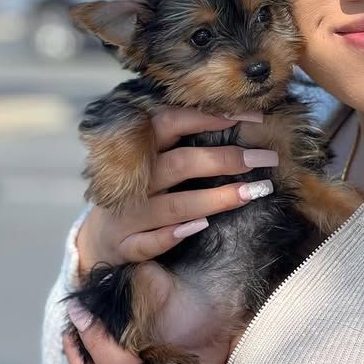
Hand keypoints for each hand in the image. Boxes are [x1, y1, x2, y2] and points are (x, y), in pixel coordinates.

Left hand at [63, 301, 160, 363]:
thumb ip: (100, 343)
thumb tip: (76, 311)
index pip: (75, 353)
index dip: (75, 328)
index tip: (80, 303)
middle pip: (95, 360)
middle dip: (98, 335)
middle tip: (106, 307)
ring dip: (120, 345)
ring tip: (128, 320)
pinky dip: (138, 356)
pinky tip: (149, 346)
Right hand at [76, 107, 274, 276]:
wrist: (99, 239)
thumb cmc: (141, 191)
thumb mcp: (152, 162)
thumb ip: (182, 143)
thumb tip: (238, 121)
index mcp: (140, 152)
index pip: (170, 122)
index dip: (207, 117)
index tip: (249, 117)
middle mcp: (132, 180)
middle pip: (179, 164)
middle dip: (224, 159)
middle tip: (264, 159)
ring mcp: (126, 215)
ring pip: (172, 205)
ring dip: (213, 199)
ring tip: (251, 193)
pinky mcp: (125, 246)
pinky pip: (149, 242)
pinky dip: (173, 235)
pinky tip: (202, 227)